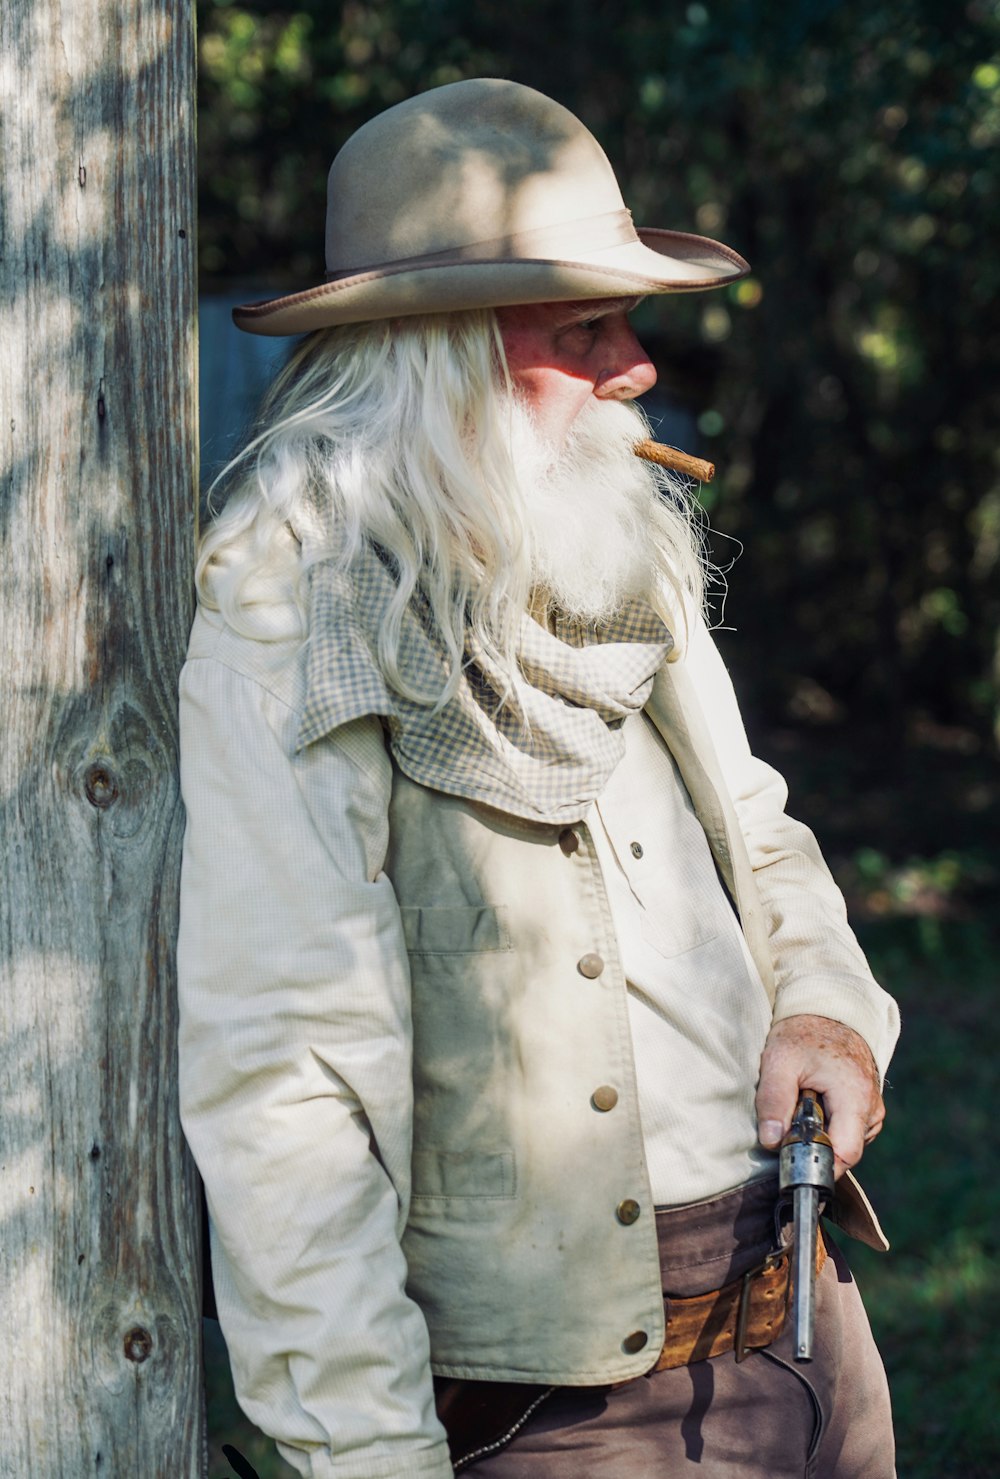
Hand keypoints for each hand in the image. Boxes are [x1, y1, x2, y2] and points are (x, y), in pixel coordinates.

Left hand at [755, 1014, 884, 1178]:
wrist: (826, 1012)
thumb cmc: (802, 1034)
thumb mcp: (779, 1061)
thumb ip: (773, 1101)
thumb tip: (771, 1142)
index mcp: (854, 1096)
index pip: (845, 1152)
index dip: (819, 1165)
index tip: (793, 1165)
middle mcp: (872, 1105)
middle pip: (845, 1151)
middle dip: (816, 1147)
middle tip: (790, 1125)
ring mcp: (873, 1107)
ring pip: (846, 1142)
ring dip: (822, 1135)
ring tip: (803, 1104)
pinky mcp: (868, 1107)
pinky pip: (849, 1131)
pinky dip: (830, 1125)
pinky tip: (816, 1104)